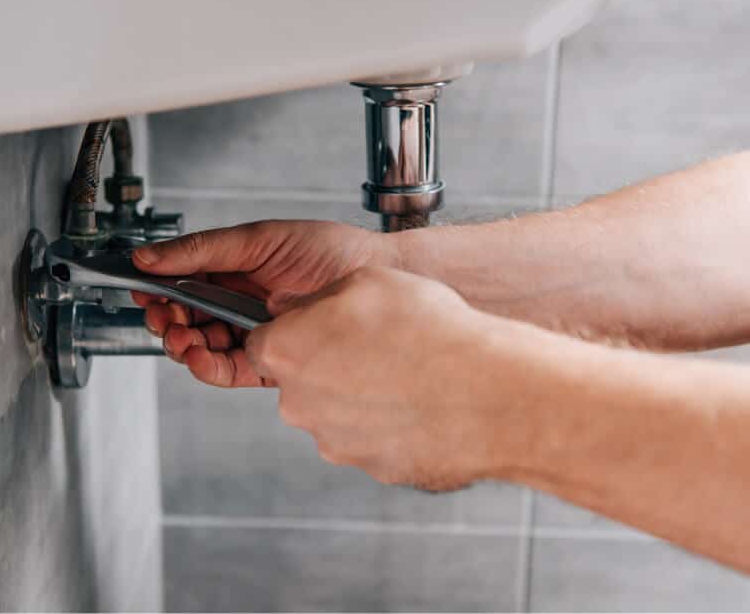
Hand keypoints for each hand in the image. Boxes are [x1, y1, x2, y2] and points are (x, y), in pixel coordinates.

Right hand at [131, 220, 398, 386]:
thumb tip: (150, 255)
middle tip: (162, 317)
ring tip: (181, 336)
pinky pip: (228, 371)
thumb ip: (203, 250)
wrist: (378, 276)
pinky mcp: (270, 361)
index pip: (182, 285)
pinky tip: (198, 356)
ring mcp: (254, 334)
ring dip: (182, 345)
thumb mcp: (259, 239)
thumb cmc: (330, 250)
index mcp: (233, 271)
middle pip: (186, 320)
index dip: (158, 290)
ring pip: (201, 348)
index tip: (141, 290)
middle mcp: (240, 305)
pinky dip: (207, 366)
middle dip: (166, 320)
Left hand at [244, 266, 522, 490]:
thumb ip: (315, 297)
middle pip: (299, 381)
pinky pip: (371, 438)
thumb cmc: (428, 329)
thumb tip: (293, 309)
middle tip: (374, 346)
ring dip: (359, 394)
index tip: (322, 326)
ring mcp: (334, 442)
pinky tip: (422, 401)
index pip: (262, 344)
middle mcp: (299, 404)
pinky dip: (389, 423)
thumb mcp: (366, 281)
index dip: (294, 331)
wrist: (487, 393)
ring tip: (407, 372)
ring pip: (335, 412)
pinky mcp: (371, 467)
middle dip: (327, 364)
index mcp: (286, 353)